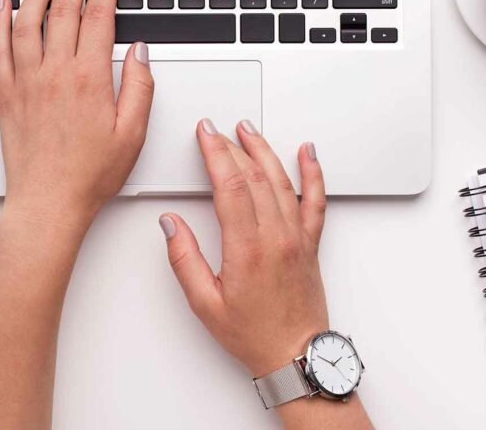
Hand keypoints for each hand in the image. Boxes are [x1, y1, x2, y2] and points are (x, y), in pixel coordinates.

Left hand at [0, 0, 153, 236]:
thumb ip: (139, 87)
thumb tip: (138, 51)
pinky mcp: (6, 94)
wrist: (48, 203)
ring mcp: (26, 81)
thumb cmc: (90, 175)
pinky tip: (3, 5)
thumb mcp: (132, 134)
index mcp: (89, 79)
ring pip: (28, 21)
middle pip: (62, 9)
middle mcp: (54, 73)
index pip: (98, 17)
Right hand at [160, 120, 328, 376]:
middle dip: (232, 146)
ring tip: (248, 130)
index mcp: (247, 250)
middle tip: (216, 129)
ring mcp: (297, 237)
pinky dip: (312, 172)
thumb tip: (171, 224)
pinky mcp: (310, 242)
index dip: (215, 154)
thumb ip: (184, 259)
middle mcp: (276, 237)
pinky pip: (315, 199)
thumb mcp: (204, 303)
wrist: (296, 355)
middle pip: (253, 176)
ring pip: (281, 180)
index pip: (230, 186)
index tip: (205, 134)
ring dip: (263, 150)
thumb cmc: (253, 334)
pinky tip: (308, 153)